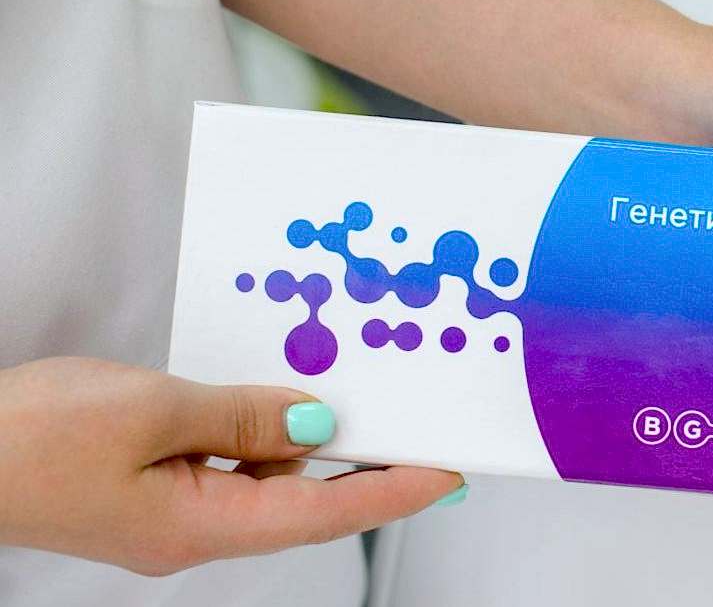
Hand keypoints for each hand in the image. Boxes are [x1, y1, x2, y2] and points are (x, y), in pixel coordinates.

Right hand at [0, 357, 462, 575]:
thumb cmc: (25, 436)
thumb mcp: (152, 409)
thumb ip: (244, 417)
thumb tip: (318, 425)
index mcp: (197, 529)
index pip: (324, 516)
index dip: (394, 493)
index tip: (449, 473)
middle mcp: (188, 534)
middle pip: (300, 503)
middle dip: (362, 467)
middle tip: (418, 429)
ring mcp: (163, 515)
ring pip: (260, 481)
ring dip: (305, 445)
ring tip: (352, 400)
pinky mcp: (140, 490)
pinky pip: (220, 467)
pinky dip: (255, 436)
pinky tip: (272, 403)